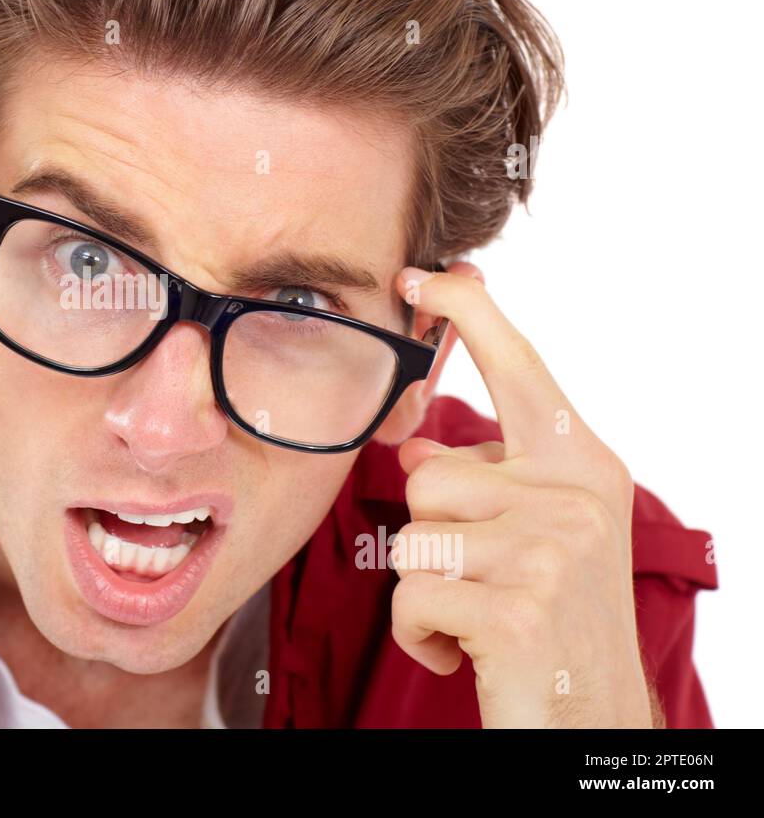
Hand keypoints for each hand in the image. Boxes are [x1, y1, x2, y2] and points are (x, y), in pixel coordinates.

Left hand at [388, 264, 653, 727]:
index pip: (520, 368)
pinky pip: (409, 596)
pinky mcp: (518, 606)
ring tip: (479, 620)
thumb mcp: (533, 537)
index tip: (428, 273)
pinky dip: (419, 635)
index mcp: (584, 466)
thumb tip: (413, 448)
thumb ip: (485, 483)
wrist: (590, 725)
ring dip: (424, 591)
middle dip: (433, 536)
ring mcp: (552, 548)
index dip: (471, 314)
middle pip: (429, 475)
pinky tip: (466, 655)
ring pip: (411, 536)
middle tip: (487, 584)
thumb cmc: (554, 625)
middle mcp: (577, 495)